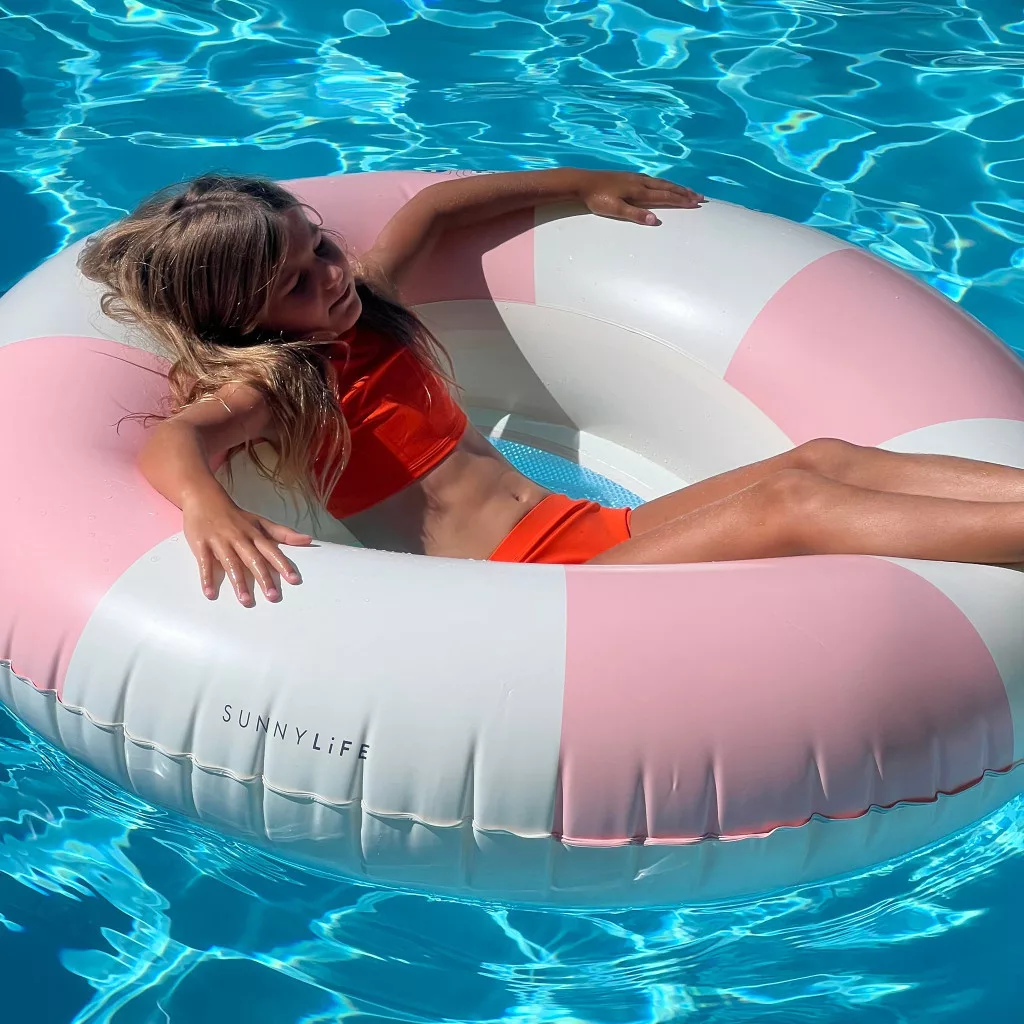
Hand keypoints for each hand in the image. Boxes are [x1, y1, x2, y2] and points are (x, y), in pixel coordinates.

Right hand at [182, 493, 311, 606]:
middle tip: (273, 597)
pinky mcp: (201, 544)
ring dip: (238, 582)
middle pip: (253, 559)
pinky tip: (210, 593)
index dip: (283, 565)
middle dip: (264, 578)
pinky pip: (204, 563)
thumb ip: (283, 533)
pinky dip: (206, 578)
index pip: (271, 551)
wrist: (204, 498)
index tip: (294, 580)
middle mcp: (239, 538)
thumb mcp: (260, 521)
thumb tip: (308, 539)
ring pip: (231, 563)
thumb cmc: (236, 516)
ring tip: (245, 600)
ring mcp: (220, 541)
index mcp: (254, 534)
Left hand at [575, 170, 704, 225]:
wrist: (582, 182)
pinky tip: (665, 185)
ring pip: (662, 182)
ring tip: (689, 191)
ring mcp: (636, 178)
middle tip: (701, 197)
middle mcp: (641, 182)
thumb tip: (655, 220)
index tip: (696, 204)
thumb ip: (635, 215)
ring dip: (677, 187)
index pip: (666, 196)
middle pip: (668, 187)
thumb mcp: (615, 209)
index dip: (682, 201)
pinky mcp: (630, 177)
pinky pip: (654, 180)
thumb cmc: (597, 198)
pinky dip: (665, 184)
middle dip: (685, 193)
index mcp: (639, 191)